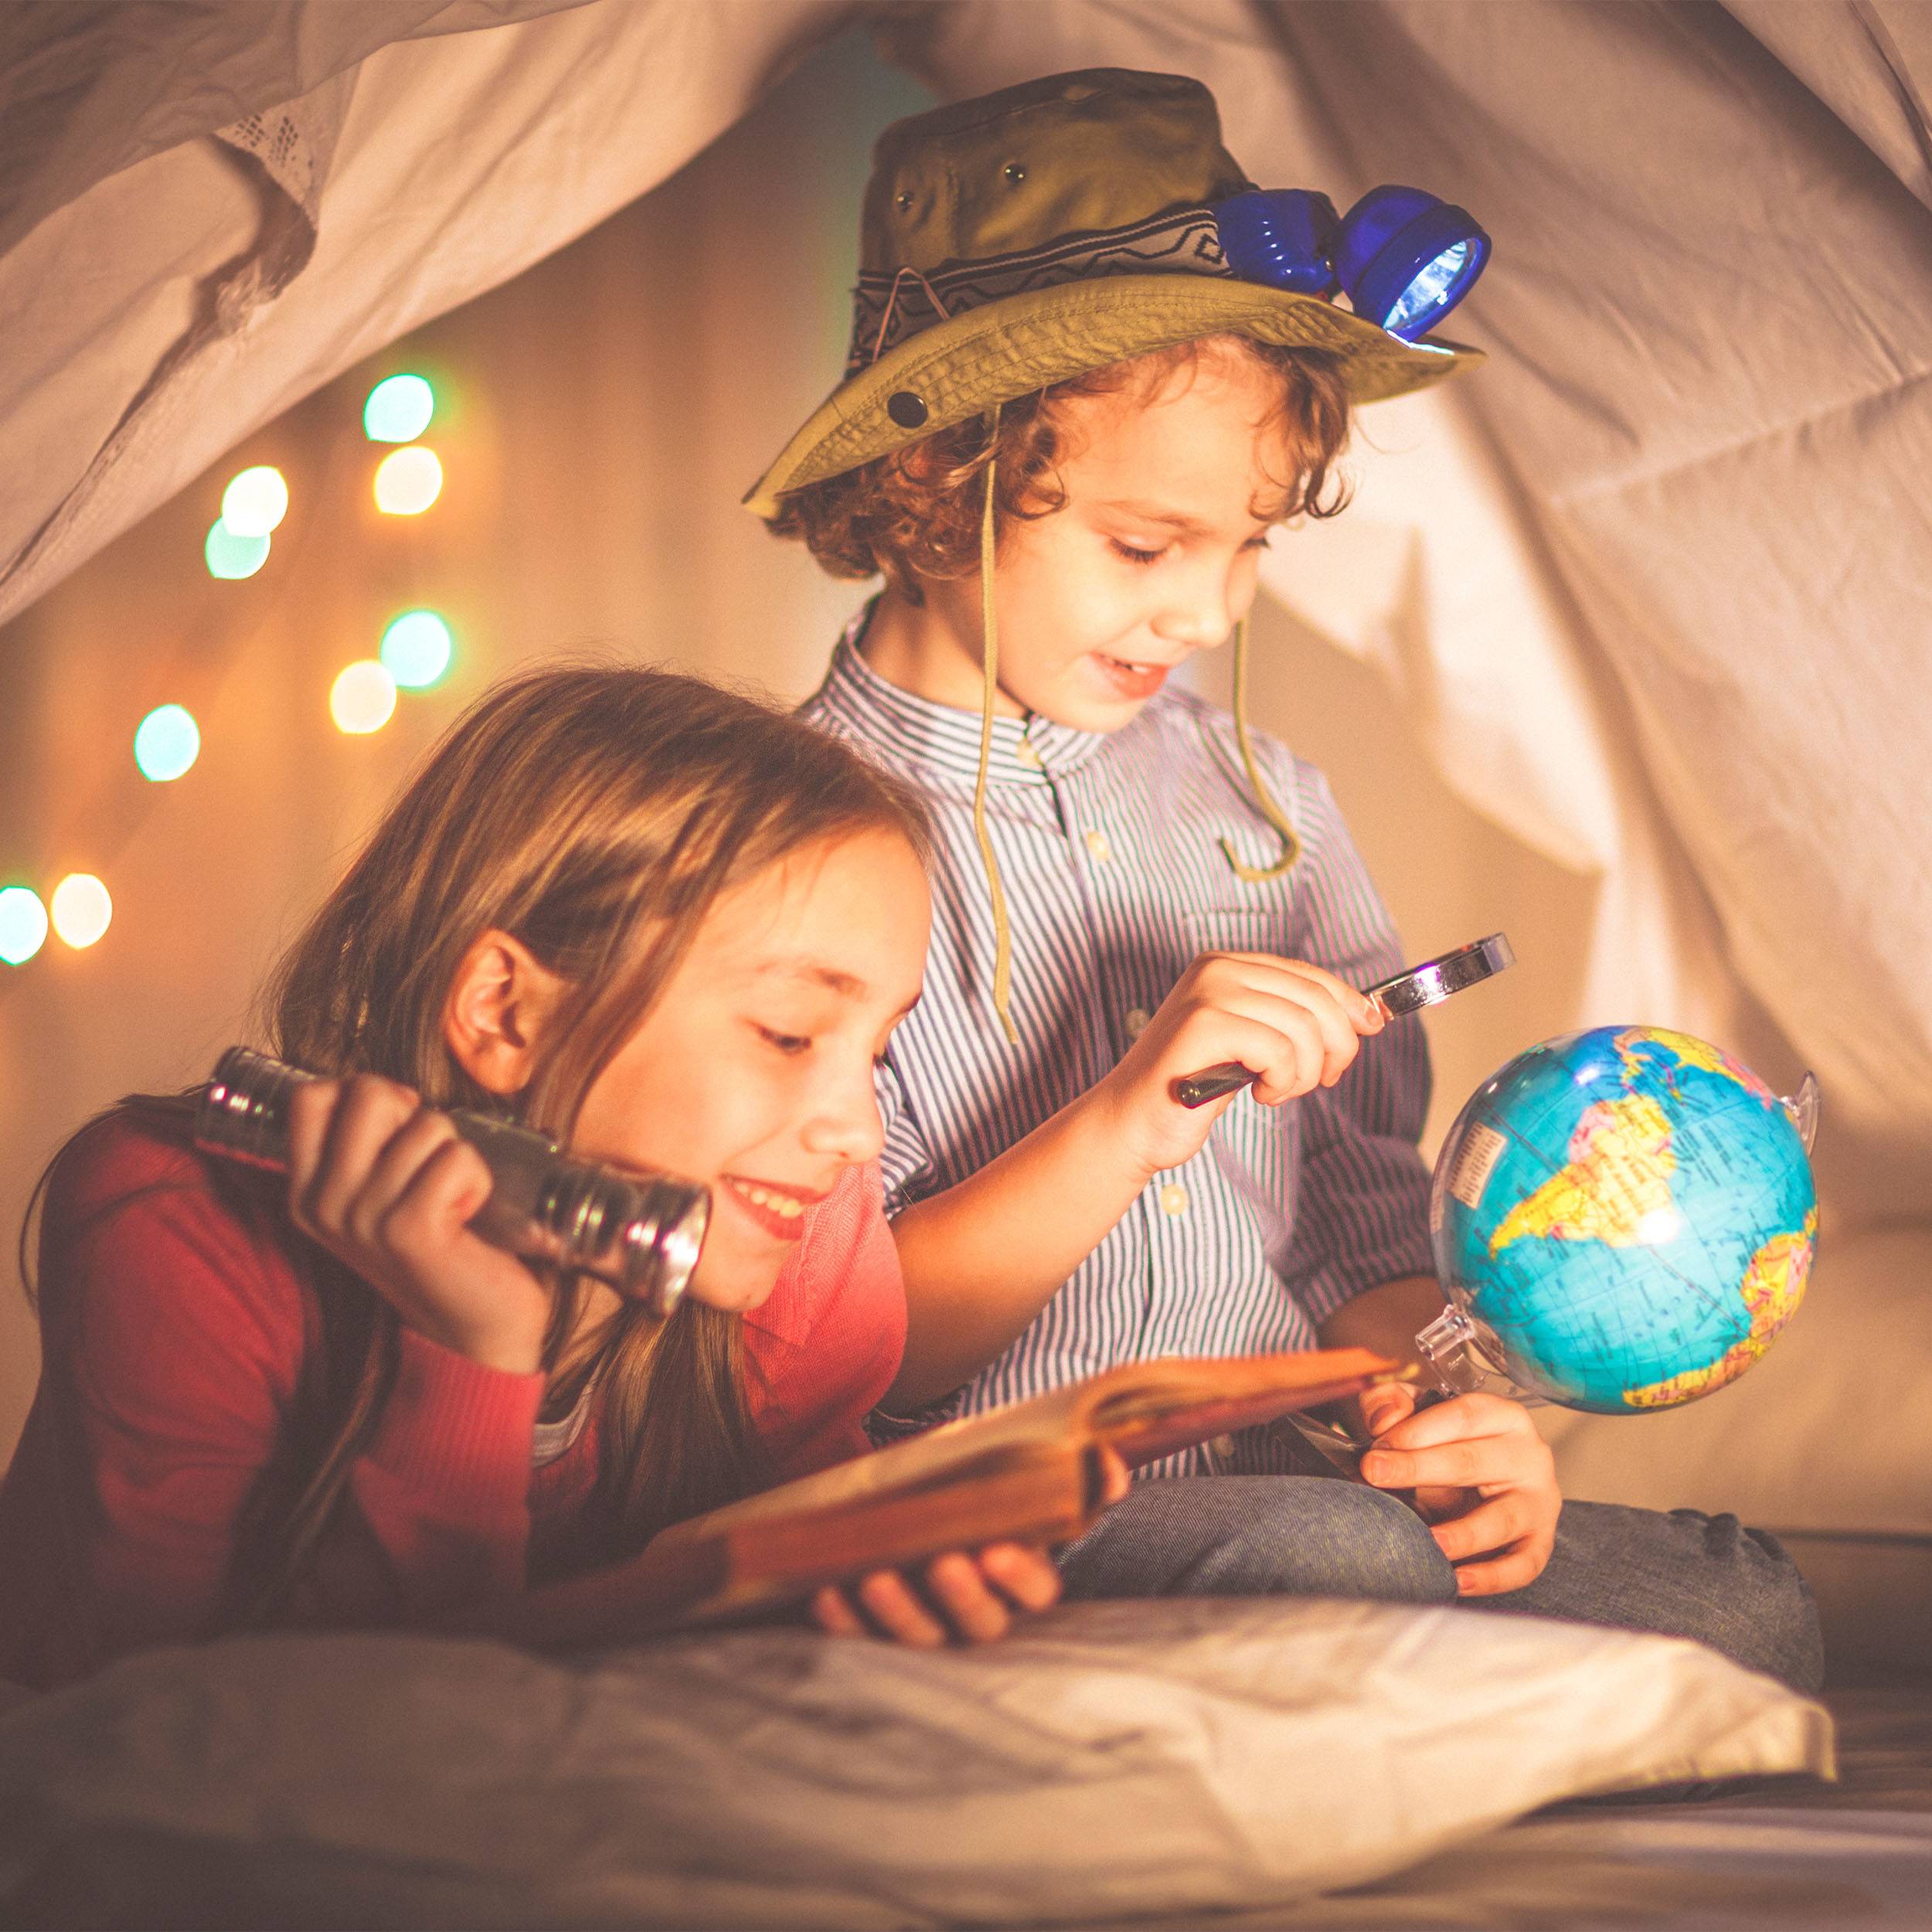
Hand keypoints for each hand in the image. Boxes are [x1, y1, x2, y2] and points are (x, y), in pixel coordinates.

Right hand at [285, 1074, 553, 1374]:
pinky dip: (478, 1178)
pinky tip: (467, 1217)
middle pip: (368, 1094)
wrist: (470, 1330)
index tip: (396, 1129)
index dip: (364, 1093)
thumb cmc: (436, 1247)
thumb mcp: (378, 1195)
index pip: (310, 1097)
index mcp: (306, 1192)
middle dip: (417, 1114)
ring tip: (452, 1201)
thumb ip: (365, 1144)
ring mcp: (364, 1217)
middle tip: (430, 1164)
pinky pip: (457, 1158)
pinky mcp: (410, 1229)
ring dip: (456, 1154)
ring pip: (427, 1125)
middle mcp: (325, 1204)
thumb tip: (387, 1088)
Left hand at [809, 1451, 1129, 1645]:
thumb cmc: (982, 1487)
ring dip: (897, 1613)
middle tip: (942, 1562)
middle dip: (961, 1598)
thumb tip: (1111, 1472)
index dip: (1019, 1576)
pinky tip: (826, 1595)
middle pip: (979, 1625)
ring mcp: (930, 1628)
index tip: (996, 1549)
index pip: (1036, 1592)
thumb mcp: (1026, 1470)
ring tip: (872, 1577)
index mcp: (1023, 1578)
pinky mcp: (878, 1632)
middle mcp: (980, 1612)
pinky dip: (844, 1621)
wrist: (920, 1500)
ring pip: (921, 1639)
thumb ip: (1078, 1468)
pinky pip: (861, 1638)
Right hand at [1097, 951, 1383, 1177]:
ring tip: (1277, 1090)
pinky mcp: (1202, 1025)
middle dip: (1336, 1046)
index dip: (1349, 1002)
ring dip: (1303, 1073)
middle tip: (1322, 1079)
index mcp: (1227, 965)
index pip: (1309, 975)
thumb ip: (1290, 1021)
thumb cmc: (1191, 1088)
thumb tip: (1363, 1016)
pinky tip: (1257, 1093)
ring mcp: (1207, 994)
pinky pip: (1279, 1051)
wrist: (1132, 1123)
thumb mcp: (1249, 1045)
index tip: (1372, 1028)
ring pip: (1303, 1028)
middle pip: (1314, 999)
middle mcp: (1216, 969)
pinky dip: (1281, 1081)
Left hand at [1357, 1384, 1560, 1596]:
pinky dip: (1493, 1577)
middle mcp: (1528, 1455)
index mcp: (1502, 1416)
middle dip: (1419, 1468)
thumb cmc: (1446, 1444)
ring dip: (1465, 1533)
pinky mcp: (1540, 1543)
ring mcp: (1539, 1502)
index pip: (1463, 1416)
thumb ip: (1391, 1401)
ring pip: (1503, 1518)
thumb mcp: (1417, 1414)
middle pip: (1473, 1462)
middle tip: (1375, 1475)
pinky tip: (1459, 1580)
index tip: (1377, 1447)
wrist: (1482, 1483)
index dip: (1417, 1430)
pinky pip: (1523, 1565)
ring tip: (1430, 1540)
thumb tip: (1384, 1420)